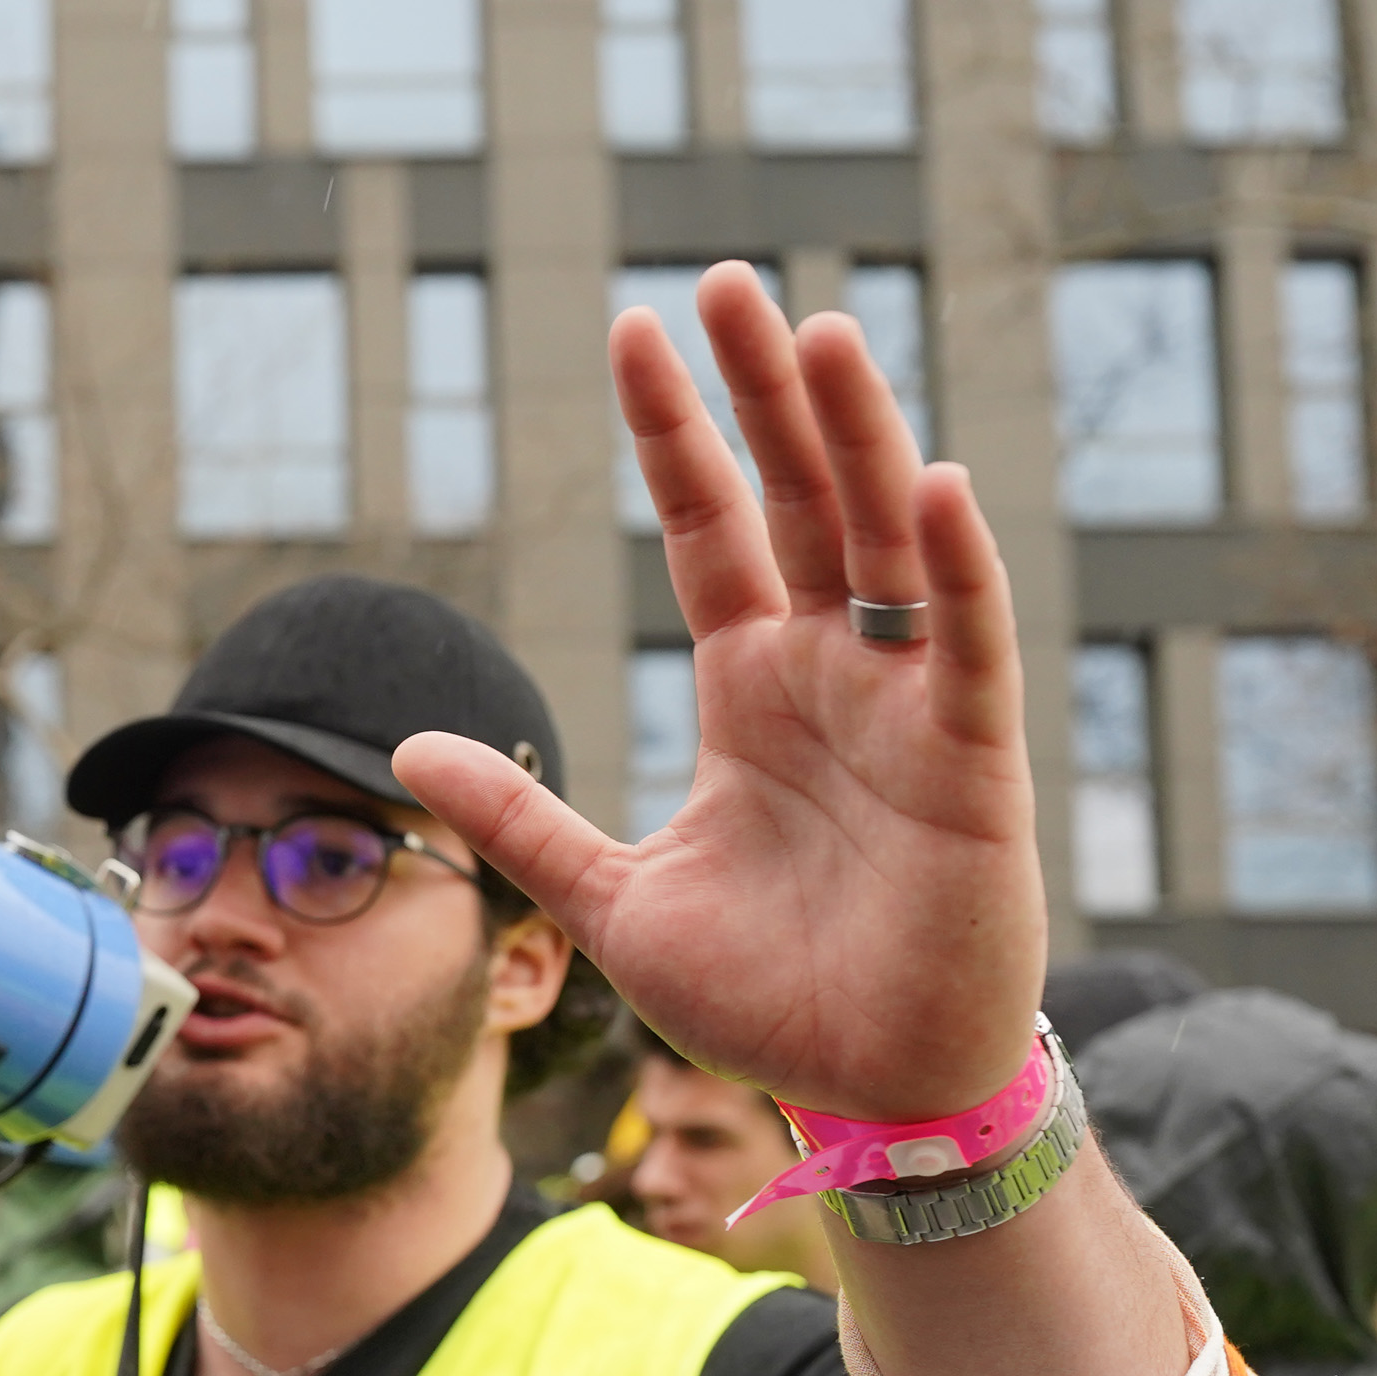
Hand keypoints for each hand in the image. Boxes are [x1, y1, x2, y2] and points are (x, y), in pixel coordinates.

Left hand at [393, 265, 1042, 1121]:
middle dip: (765, 393)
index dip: (676, 434)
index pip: (710, 529)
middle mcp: (832, 676)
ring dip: (859, 437)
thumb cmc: (767, 996)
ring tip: (821, 331)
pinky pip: (964, 647)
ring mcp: (905, 709)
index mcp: (751, 690)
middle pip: (800, 500)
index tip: (634, 329)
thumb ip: (517, 819)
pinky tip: (929, 483)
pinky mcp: (970, 765)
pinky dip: (953, 570)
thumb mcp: (611, 898)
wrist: (869, 1094)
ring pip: (886, 541)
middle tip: (727, 280)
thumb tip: (406, 746)